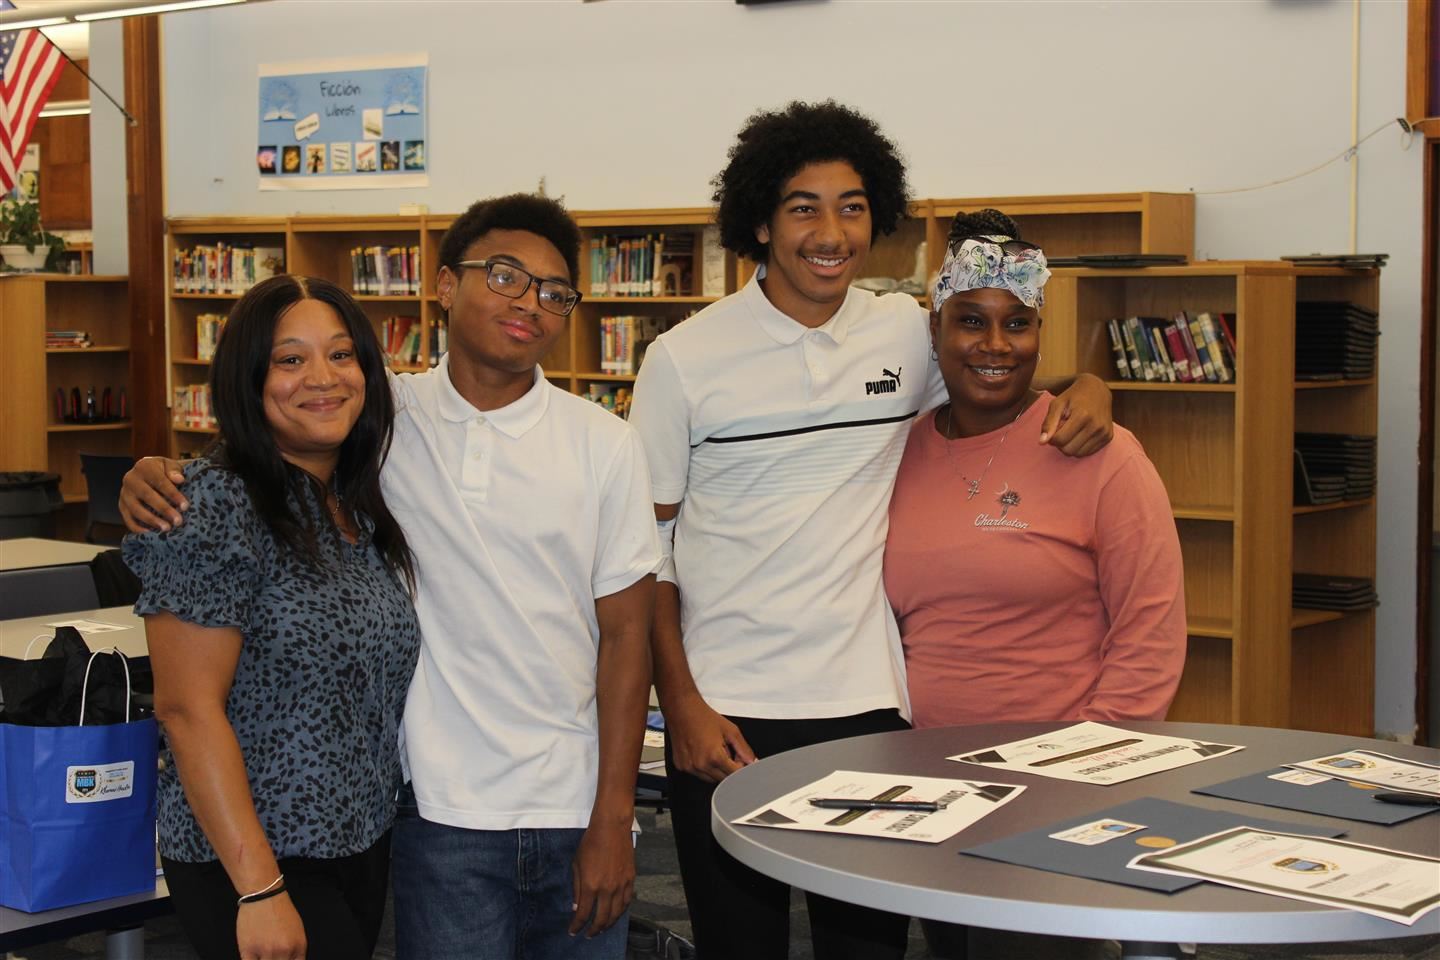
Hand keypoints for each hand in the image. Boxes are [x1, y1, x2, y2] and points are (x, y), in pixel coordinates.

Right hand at [120, 457, 187, 531]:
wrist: (149, 474)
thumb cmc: (164, 471)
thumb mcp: (170, 465)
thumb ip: (175, 471)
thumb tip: (179, 479)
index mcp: (144, 466)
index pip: (160, 481)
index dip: (173, 494)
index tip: (185, 506)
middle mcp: (130, 479)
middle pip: (147, 496)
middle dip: (164, 509)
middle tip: (178, 521)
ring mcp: (124, 493)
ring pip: (135, 509)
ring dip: (151, 520)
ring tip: (166, 528)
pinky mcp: (121, 505)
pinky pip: (127, 518)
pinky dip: (138, 527)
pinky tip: (151, 533)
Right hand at [236, 892, 306, 959]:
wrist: (264, 895)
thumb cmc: (280, 909)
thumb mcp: (297, 930)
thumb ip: (295, 950)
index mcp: (298, 946)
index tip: (282, 958)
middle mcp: (284, 951)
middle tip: (271, 953)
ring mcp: (266, 952)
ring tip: (262, 952)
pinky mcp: (248, 950)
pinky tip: (253, 956)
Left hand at [569, 821, 634, 937]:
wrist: (611, 828)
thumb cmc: (590, 843)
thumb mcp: (576, 865)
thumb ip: (577, 888)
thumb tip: (577, 907)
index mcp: (590, 885)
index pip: (584, 914)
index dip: (577, 926)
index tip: (573, 931)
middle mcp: (607, 889)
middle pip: (602, 919)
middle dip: (594, 930)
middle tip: (589, 934)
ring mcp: (621, 885)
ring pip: (617, 913)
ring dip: (609, 924)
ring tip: (602, 928)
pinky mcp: (630, 879)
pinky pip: (627, 901)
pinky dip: (621, 911)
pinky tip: (616, 913)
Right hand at [665, 692, 754, 783]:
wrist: (682, 709)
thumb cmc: (703, 717)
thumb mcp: (730, 730)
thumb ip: (744, 749)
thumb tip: (751, 761)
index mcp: (714, 757)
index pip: (734, 774)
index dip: (741, 768)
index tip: (742, 761)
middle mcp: (700, 765)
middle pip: (723, 779)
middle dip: (730, 768)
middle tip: (729, 752)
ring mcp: (689, 767)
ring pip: (711, 779)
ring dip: (717, 769)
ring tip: (715, 751)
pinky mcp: (682, 766)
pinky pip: (699, 774)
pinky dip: (705, 767)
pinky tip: (704, 753)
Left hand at [1041, 373, 1112, 456]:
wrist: (1097, 390)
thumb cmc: (1074, 396)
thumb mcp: (1057, 404)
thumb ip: (1048, 423)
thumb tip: (1042, 442)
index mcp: (1082, 415)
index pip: (1060, 440)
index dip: (1052, 438)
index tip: (1054, 429)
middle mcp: (1096, 425)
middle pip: (1068, 450)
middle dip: (1061, 443)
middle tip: (1062, 430)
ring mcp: (1104, 432)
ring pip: (1078, 454)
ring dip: (1070, 446)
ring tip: (1072, 431)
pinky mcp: (1108, 437)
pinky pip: (1088, 452)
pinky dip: (1080, 447)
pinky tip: (1080, 433)